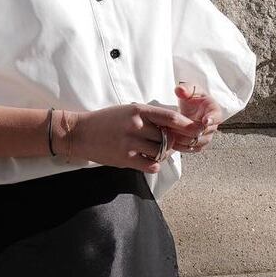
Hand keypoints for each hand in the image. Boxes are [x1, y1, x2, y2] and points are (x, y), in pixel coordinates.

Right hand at [63, 103, 205, 173]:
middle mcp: (135, 126)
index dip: (186, 126)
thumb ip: (148, 117)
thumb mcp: (127, 111)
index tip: (195, 130)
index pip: (170, 118)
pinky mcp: (125, 158)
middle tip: (167, 144)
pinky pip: (151, 165)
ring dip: (162, 154)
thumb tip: (172, 126)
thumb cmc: (105, 121)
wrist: (80, 133)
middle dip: (171, 143)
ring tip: (154, 152)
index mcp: (137, 111)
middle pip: (168, 137)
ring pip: (161, 152)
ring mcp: (130, 143)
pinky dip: (153, 164)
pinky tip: (146, 160)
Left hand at [170, 81, 222, 152]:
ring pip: (198, 143)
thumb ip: (185, 88)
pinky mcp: (199, 144)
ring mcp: (207, 136)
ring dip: (185, 140)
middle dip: (191, 131)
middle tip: (176, 128)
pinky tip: (172, 141)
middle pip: (205, 132)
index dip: (212, 119)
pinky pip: (192, 149)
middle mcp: (213, 125)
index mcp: (214, 110)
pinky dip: (182, 147)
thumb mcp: (189, 89)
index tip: (205, 121)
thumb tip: (180, 90)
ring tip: (172, 134)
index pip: (216, 116)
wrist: (191, 108)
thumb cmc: (192, 98)